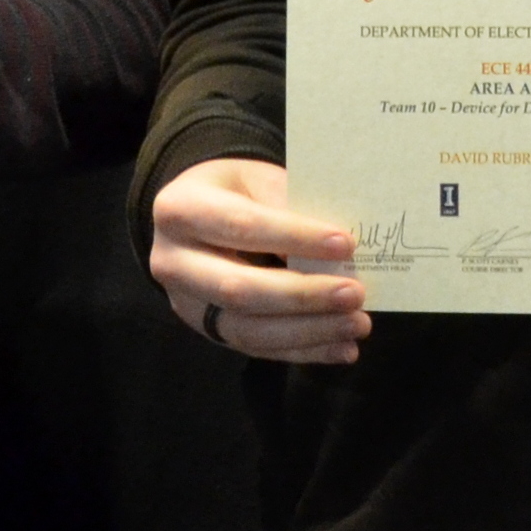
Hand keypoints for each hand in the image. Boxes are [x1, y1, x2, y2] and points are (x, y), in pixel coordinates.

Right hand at [147, 158, 367, 366]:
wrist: (198, 216)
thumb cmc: (237, 191)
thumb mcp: (258, 179)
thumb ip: (289, 207)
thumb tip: (342, 251)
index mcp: (181, 210)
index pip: (241, 227)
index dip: (294, 238)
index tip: (346, 245)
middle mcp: (173, 262)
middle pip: (238, 288)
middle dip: (302, 295)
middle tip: (355, 294)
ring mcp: (186, 304)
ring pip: (247, 330)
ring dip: (309, 332)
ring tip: (357, 325)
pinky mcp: (208, 331)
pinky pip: (256, 348)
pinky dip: (304, 351)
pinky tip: (342, 349)